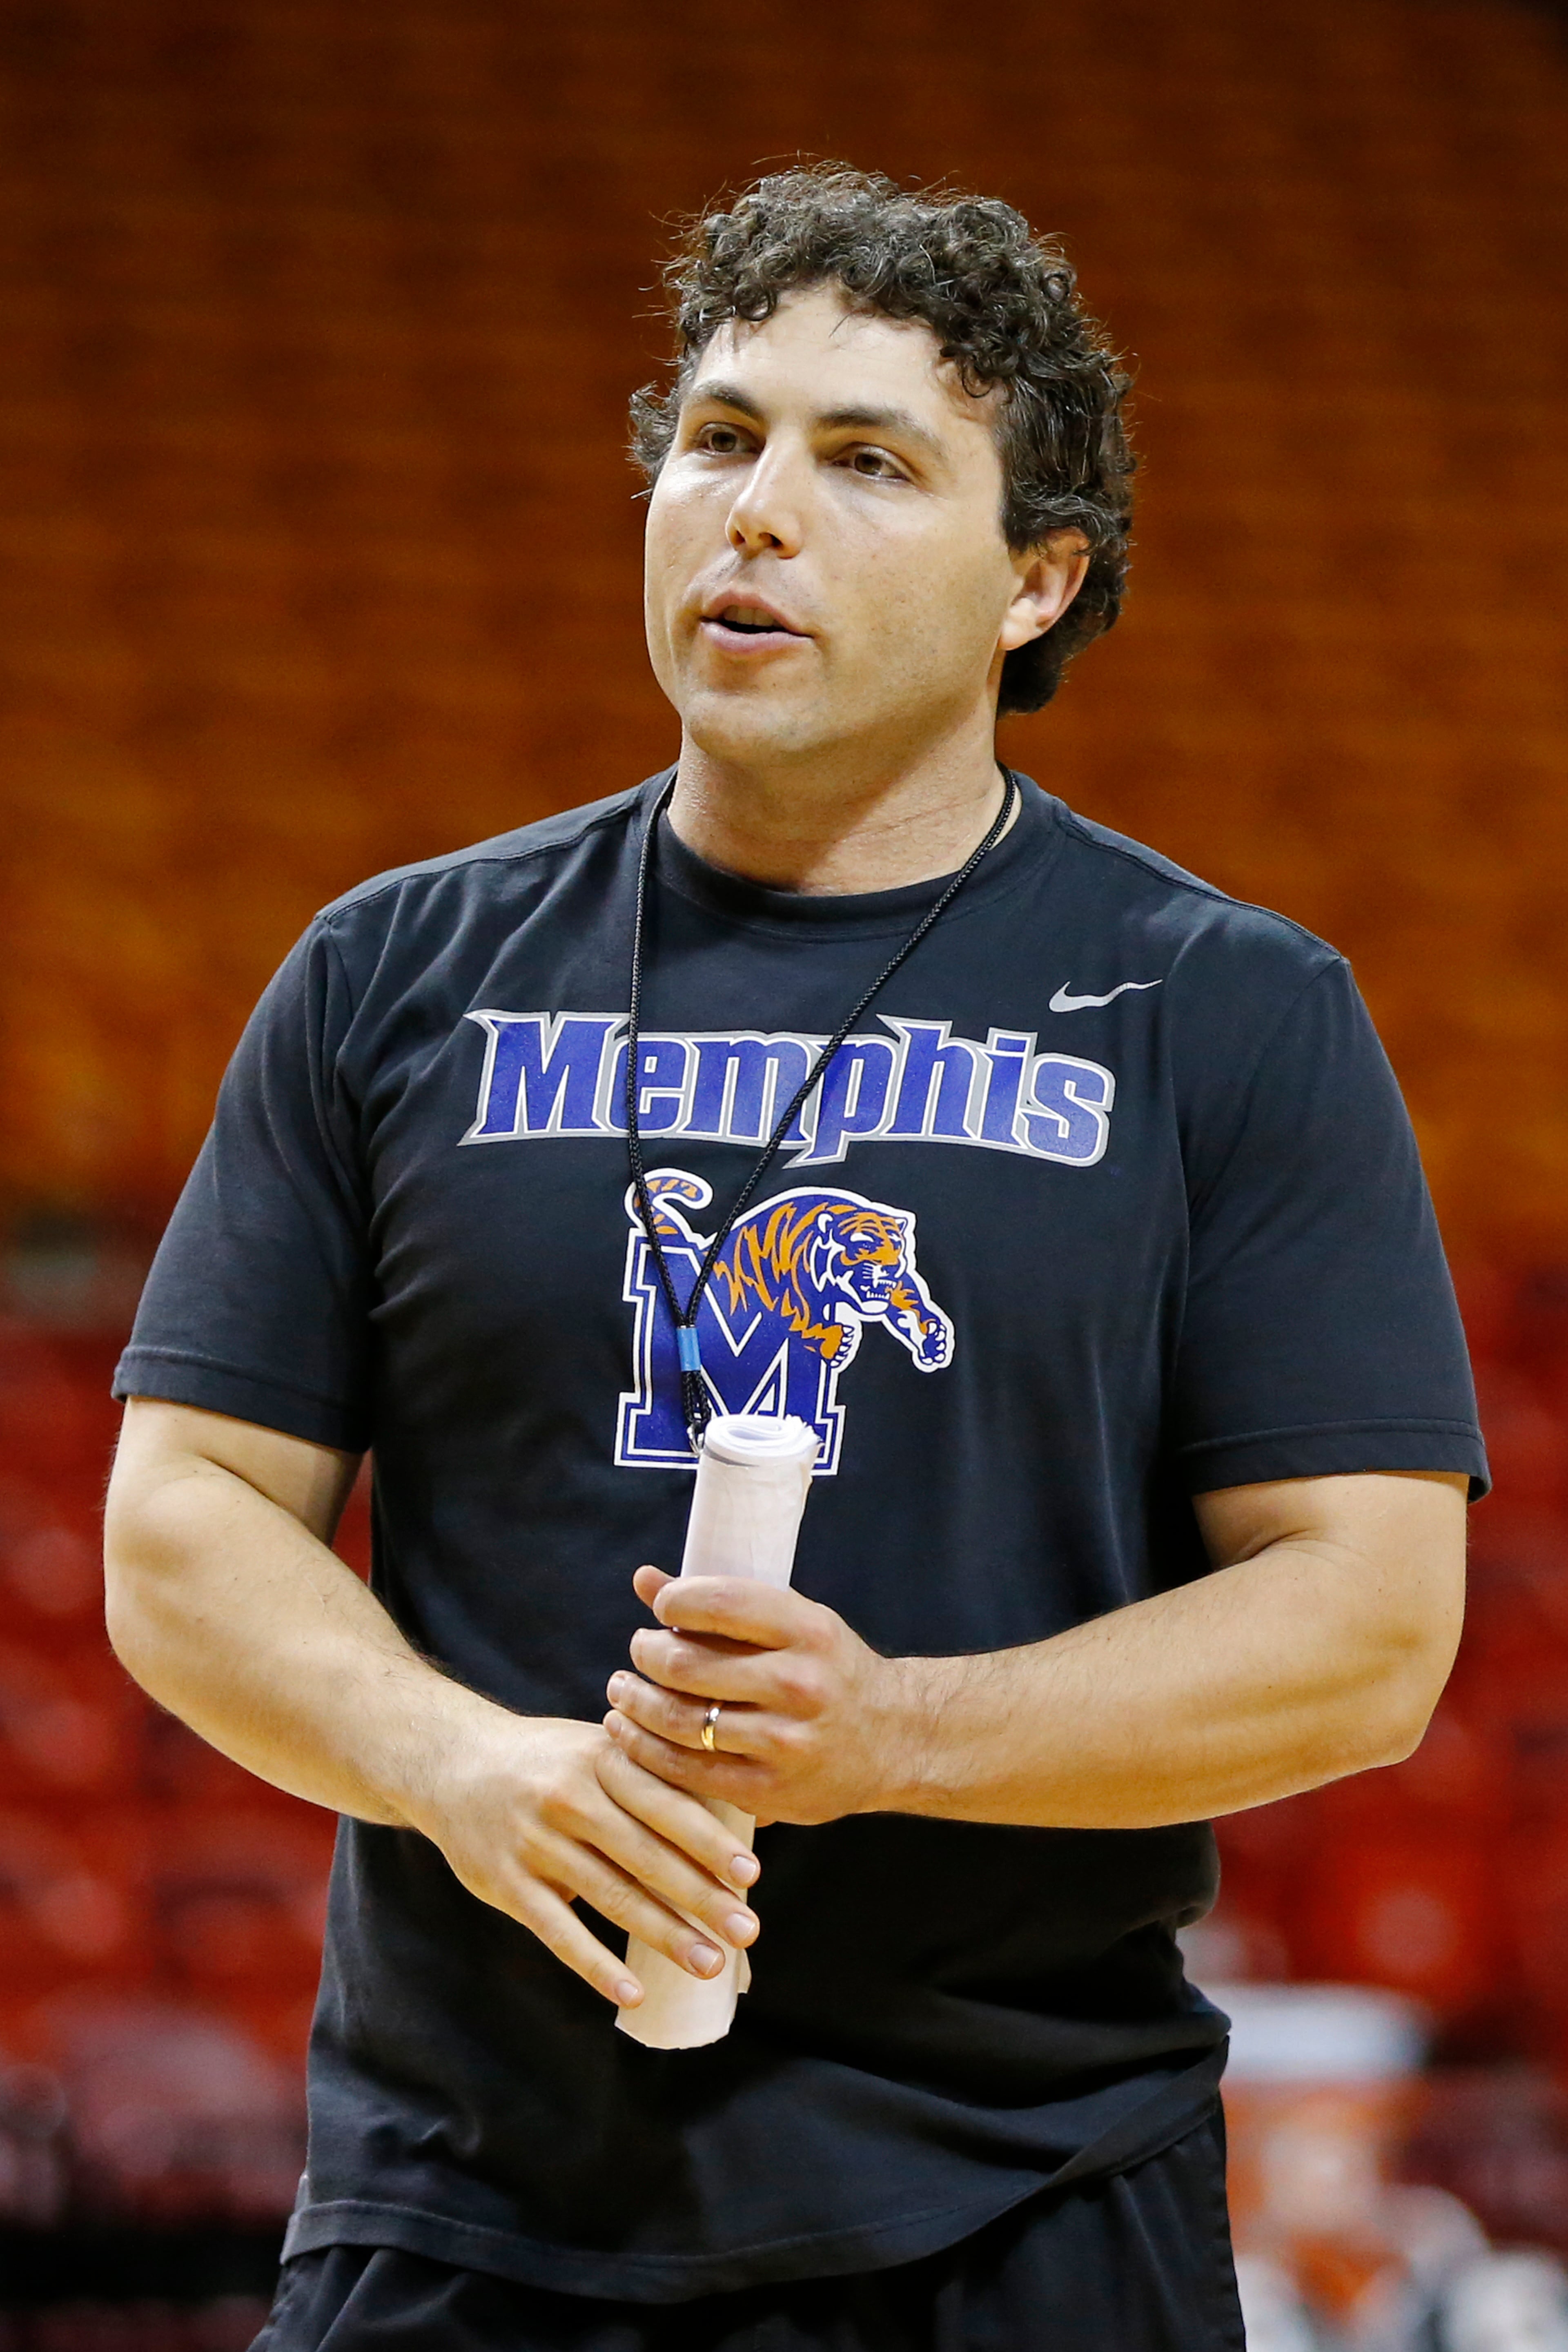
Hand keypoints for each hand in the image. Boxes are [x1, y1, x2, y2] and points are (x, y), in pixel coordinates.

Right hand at [401, 1700, 760, 2008]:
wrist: (450, 1762)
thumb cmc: (549, 1759)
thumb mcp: (598, 1748)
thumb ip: (659, 1776)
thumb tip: (748, 1811)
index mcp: (601, 1759)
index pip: (665, 1803)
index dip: (709, 1841)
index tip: (751, 1876)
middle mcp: (569, 1797)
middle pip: (645, 1855)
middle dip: (700, 1896)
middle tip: (747, 1930)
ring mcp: (535, 1842)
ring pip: (610, 1896)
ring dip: (664, 1935)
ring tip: (709, 1963)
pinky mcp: (507, 1884)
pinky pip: (558, 1931)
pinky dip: (596, 1965)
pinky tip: (633, 1991)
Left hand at [603, 1567, 925, 1826]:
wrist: (894, 1739)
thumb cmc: (829, 1670)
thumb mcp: (792, 1623)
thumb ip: (718, 1603)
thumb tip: (643, 1578)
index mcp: (806, 1630)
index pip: (719, 1602)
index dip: (673, 1602)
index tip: (661, 1608)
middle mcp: (798, 1684)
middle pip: (687, 1667)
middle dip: (646, 1655)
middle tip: (638, 1651)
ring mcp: (784, 1742)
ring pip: (680, 1722)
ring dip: (635, 1704)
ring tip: (623, 1691)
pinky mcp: (769, 1789)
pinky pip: (688, 1771)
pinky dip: (646, 1750)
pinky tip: (629, 1732)